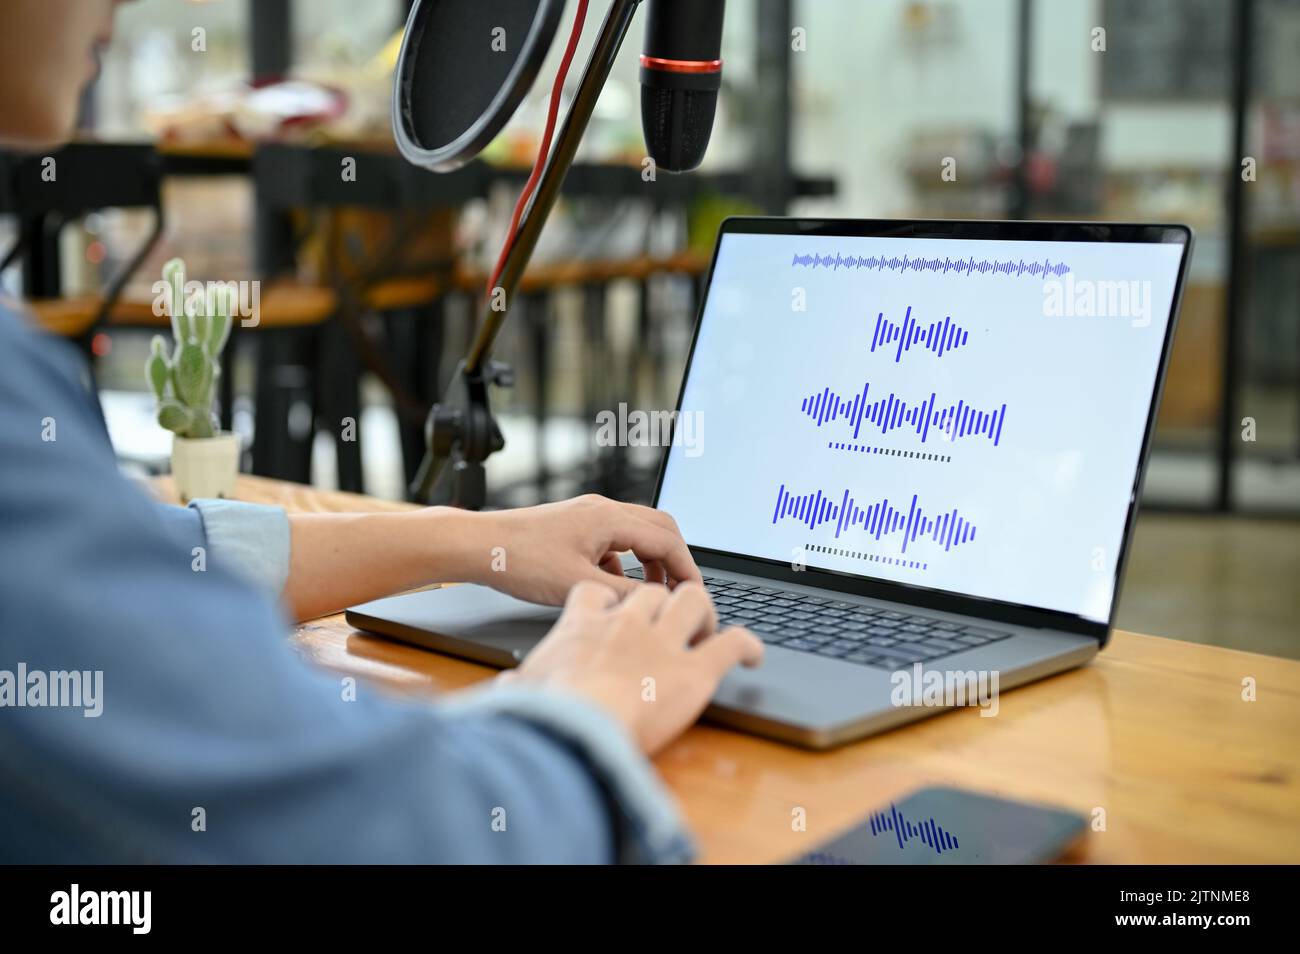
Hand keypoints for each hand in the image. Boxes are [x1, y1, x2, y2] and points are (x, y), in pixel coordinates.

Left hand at [467, 494, 700, 605]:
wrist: (478, 546)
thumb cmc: (519, 561)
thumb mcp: (577, 586)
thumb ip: (623, 594)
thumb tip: (657, 603)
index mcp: (609, 518)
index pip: (667, 540)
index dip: (687, 569)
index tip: (696, 595)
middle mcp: (602, 510)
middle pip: (660, 528)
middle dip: (676, 560)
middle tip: (682, 591)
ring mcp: (588, 516)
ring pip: (636, 534)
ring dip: (650, 561)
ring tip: (650, 592)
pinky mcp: (575, 526)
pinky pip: (613, 541)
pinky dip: (622, 563)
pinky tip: (610, 587)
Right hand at [503, 580, 762, 753]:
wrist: (576, 727)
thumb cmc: (546, 712)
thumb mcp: (523, 691)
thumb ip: (517, 685)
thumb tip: (505, 689)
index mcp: (583, 625)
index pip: (599, 593)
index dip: (611, 599)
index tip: (616, 609)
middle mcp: (627, 623)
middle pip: (651, 591)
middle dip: (662, 600)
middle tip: (668, 620)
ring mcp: (663, 641)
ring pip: (693, 600)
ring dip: (703, 610)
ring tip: (707, 627)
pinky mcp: (696, 669)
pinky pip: (732, 643)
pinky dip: (747, 645)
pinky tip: (752, 654)